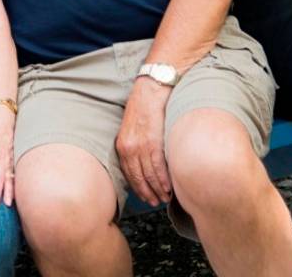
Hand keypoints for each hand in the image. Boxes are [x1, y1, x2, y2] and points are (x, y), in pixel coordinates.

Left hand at [115, 78, 171, 205]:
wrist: (151, 89)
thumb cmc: (143, 106)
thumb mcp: (131, 127)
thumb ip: (134, 144)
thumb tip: (142, 162)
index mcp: (122, 143)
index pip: (128, 173)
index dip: (137, 187)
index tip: (143, 196)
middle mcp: (129, 146)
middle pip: (137, 177)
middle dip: (146, 192)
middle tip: (154, 202)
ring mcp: (141, 145)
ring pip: (149, 175)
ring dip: (157, 189)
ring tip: (164, 197)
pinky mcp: (154, 142)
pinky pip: (158, 167)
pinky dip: (164, 180)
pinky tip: (169, 187)